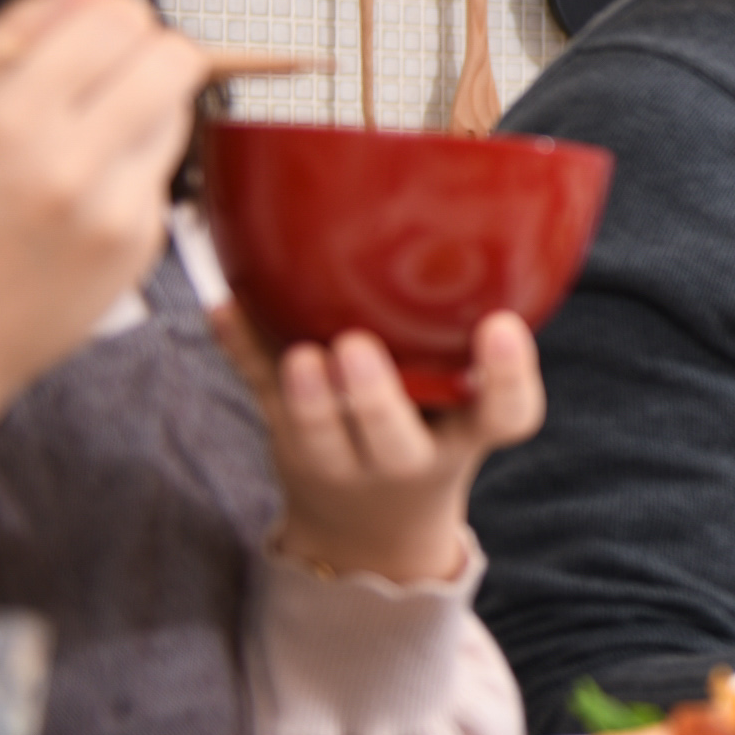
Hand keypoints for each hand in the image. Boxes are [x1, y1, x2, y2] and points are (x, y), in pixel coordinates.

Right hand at [0, 0, 208, 535]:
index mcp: (6, 121)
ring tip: (78, 138)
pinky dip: (135, 166)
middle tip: (98, 77)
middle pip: (175, 57)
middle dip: (145, 52)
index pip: (119, 20)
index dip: (110, 16)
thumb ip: (21, 33)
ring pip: (180, 111)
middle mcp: (70, 164)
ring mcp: (116, 210)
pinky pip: (164, 171)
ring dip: (145, 107)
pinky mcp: (143, 246)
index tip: (84, 36)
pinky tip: (78, 194)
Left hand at [216, 306, 542, 586]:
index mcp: (467, 431)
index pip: (507, 416)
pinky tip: (225, 311)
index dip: (508, 377)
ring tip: (298, 353)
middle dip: (375, 400)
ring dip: (305, 399)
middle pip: (397, 444)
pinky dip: (240, 349)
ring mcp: (343, 459)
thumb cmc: (431, 427)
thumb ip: (465, 332)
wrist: (370, 525)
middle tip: (355, 347)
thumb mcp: (467, 400)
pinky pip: (260, 395)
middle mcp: (408, 456)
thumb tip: (482, 209)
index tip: (499, 326)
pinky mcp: (290, 445)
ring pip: (321, 439)